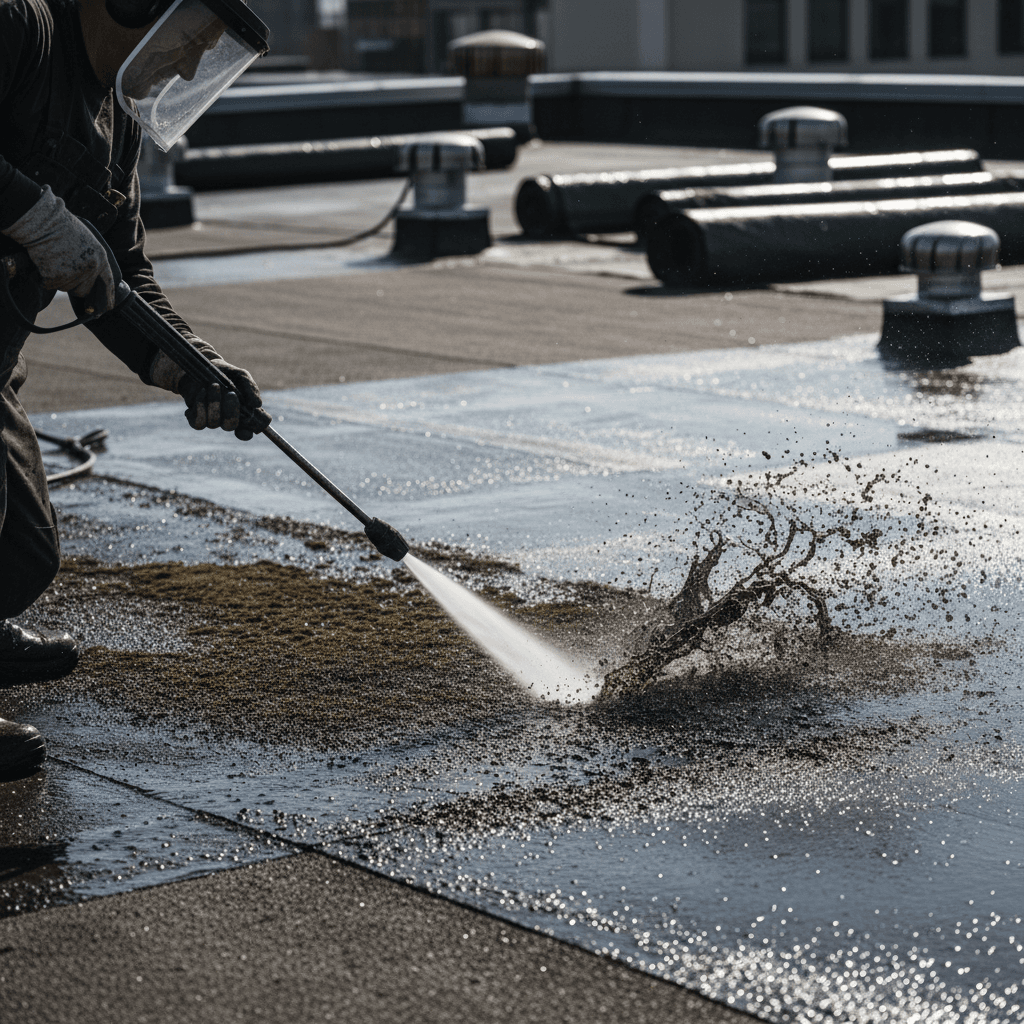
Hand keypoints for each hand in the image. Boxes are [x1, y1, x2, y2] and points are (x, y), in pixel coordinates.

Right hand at [0, 186, 115, 312]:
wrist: (43, 221)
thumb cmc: (63, 227)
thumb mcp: (88, 241)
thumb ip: (94, 260)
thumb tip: (94, 282)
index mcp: (101, 258)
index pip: (108, 284)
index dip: (106, 297)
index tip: (106, 308)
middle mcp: (91, 268)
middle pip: (83, 291)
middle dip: (73, 285)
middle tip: (63, 267)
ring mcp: (74, 273)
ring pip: (65, 288)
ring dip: (57, 278)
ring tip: (54, 258)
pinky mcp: (56, 277)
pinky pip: (48, 285)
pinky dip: (42, 277)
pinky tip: (43, 261)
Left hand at [150, 351, 262, 439]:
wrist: (205, 365)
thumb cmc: (227, 373)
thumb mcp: (242, 376)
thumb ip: (251, 389)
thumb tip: (257, 404)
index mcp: (240, 415)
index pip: (244, 433)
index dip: (245, 433)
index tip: (247, 423)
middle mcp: (225, 419)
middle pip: (229, 426)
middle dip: (231, 411)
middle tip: (231, 393)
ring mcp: (211, 418)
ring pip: (213, 422)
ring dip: (214, 403)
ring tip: (214, 385)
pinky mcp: (195, 415)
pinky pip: (198, 422)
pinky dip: (200, 407)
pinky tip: (202, 392)